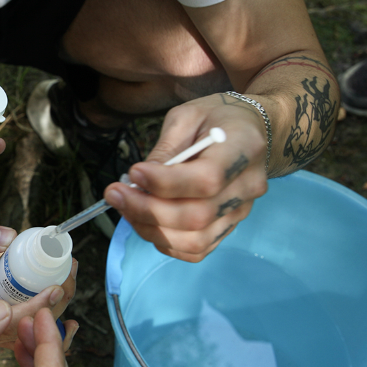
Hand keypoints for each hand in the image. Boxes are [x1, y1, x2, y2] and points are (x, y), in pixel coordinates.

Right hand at [0, 221, 77, 326]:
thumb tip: (11, 236)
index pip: (11, 318)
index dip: (37, 305)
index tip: (56, 286)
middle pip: (29, 328)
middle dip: (56, 302)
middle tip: (71, 270)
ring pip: (31, 330)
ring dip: (56, 307)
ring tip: (70, 275)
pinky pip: (27, 327)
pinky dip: (46, 313)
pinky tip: (62, 293)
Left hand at [103, 95, 271, 263]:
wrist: (251, 132)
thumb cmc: (218, 118)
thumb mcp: (188, 116)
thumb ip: (165, 149)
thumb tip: (138, 182)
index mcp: (243, 148)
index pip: (207, 179)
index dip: (165, 183)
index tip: (134, 172)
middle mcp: (248, 186)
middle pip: (197, 216)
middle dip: (147, 210)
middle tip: (115, 194)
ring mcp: (241, 211)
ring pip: (195, 240)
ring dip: (152, 229)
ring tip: (127, 208)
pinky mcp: (230, 226)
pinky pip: (197, 250)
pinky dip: (166, 242)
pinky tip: (147, 221)